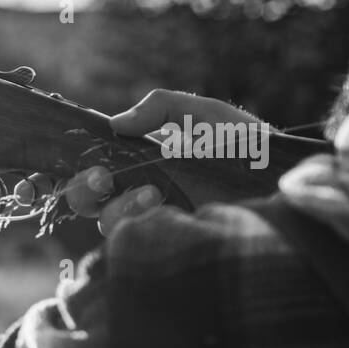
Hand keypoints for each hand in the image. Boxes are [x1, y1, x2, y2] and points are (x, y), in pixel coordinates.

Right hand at [63, 89, 261, 235]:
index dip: (65, 173)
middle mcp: (136, 193)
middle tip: (101, 178)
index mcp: (138, 162)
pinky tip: (163, 208)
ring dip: (118, 206)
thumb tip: (116, 123)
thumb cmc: (247, 146)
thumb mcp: (203, 115)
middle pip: (83, 201)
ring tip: (154, 193)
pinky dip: (138, 223)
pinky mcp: (168, 240)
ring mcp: (152, 220)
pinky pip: (134, 239)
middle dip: (81, 190)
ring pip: (105, 222)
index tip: (65, 170)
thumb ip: (162, 107)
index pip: (88, 170)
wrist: (284, 181)